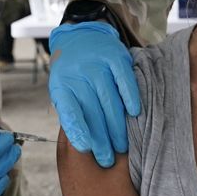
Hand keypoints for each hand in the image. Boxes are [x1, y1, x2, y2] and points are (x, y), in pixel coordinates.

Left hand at [48, 21, 140, 167]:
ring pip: (109, 101)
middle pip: (92, 112)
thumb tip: (84, 145)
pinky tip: (134, 114)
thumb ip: (71, 113)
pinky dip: (130, 98)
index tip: (88, 150)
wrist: (80, 36)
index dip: (79, 131)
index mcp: (61, 85)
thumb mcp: (62, 91)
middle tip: (108, 160)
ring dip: (117, 127)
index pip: (70, 112)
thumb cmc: (71, 74)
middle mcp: (78, 74)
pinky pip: (125, 81)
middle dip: (101, 139)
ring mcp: (97, 64)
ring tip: (122, 147)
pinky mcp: (115, 57)